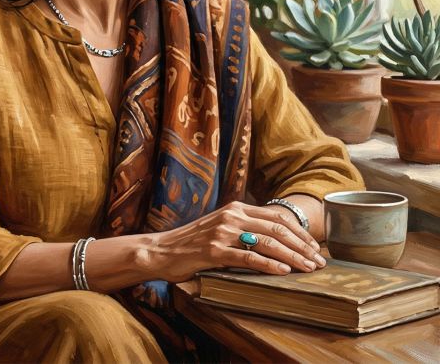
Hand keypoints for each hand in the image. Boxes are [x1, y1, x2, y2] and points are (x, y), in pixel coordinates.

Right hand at [147, 201, 328, 282]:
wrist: (160, 250)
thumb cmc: (192, 243)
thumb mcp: (220, 227)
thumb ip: (243, 228)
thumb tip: (276, 240)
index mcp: (235, 208)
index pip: (277, 217)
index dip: (300, 233)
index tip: (315, 247)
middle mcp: (231, 217)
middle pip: (277, 229)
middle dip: (302, 246)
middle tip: (318, 262)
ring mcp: (222, 233)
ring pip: (267, 243)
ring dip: (292, 257)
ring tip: (307, 268)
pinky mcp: (213, 251)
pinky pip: (248, 257)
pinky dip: (269, 264)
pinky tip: (283, 271)